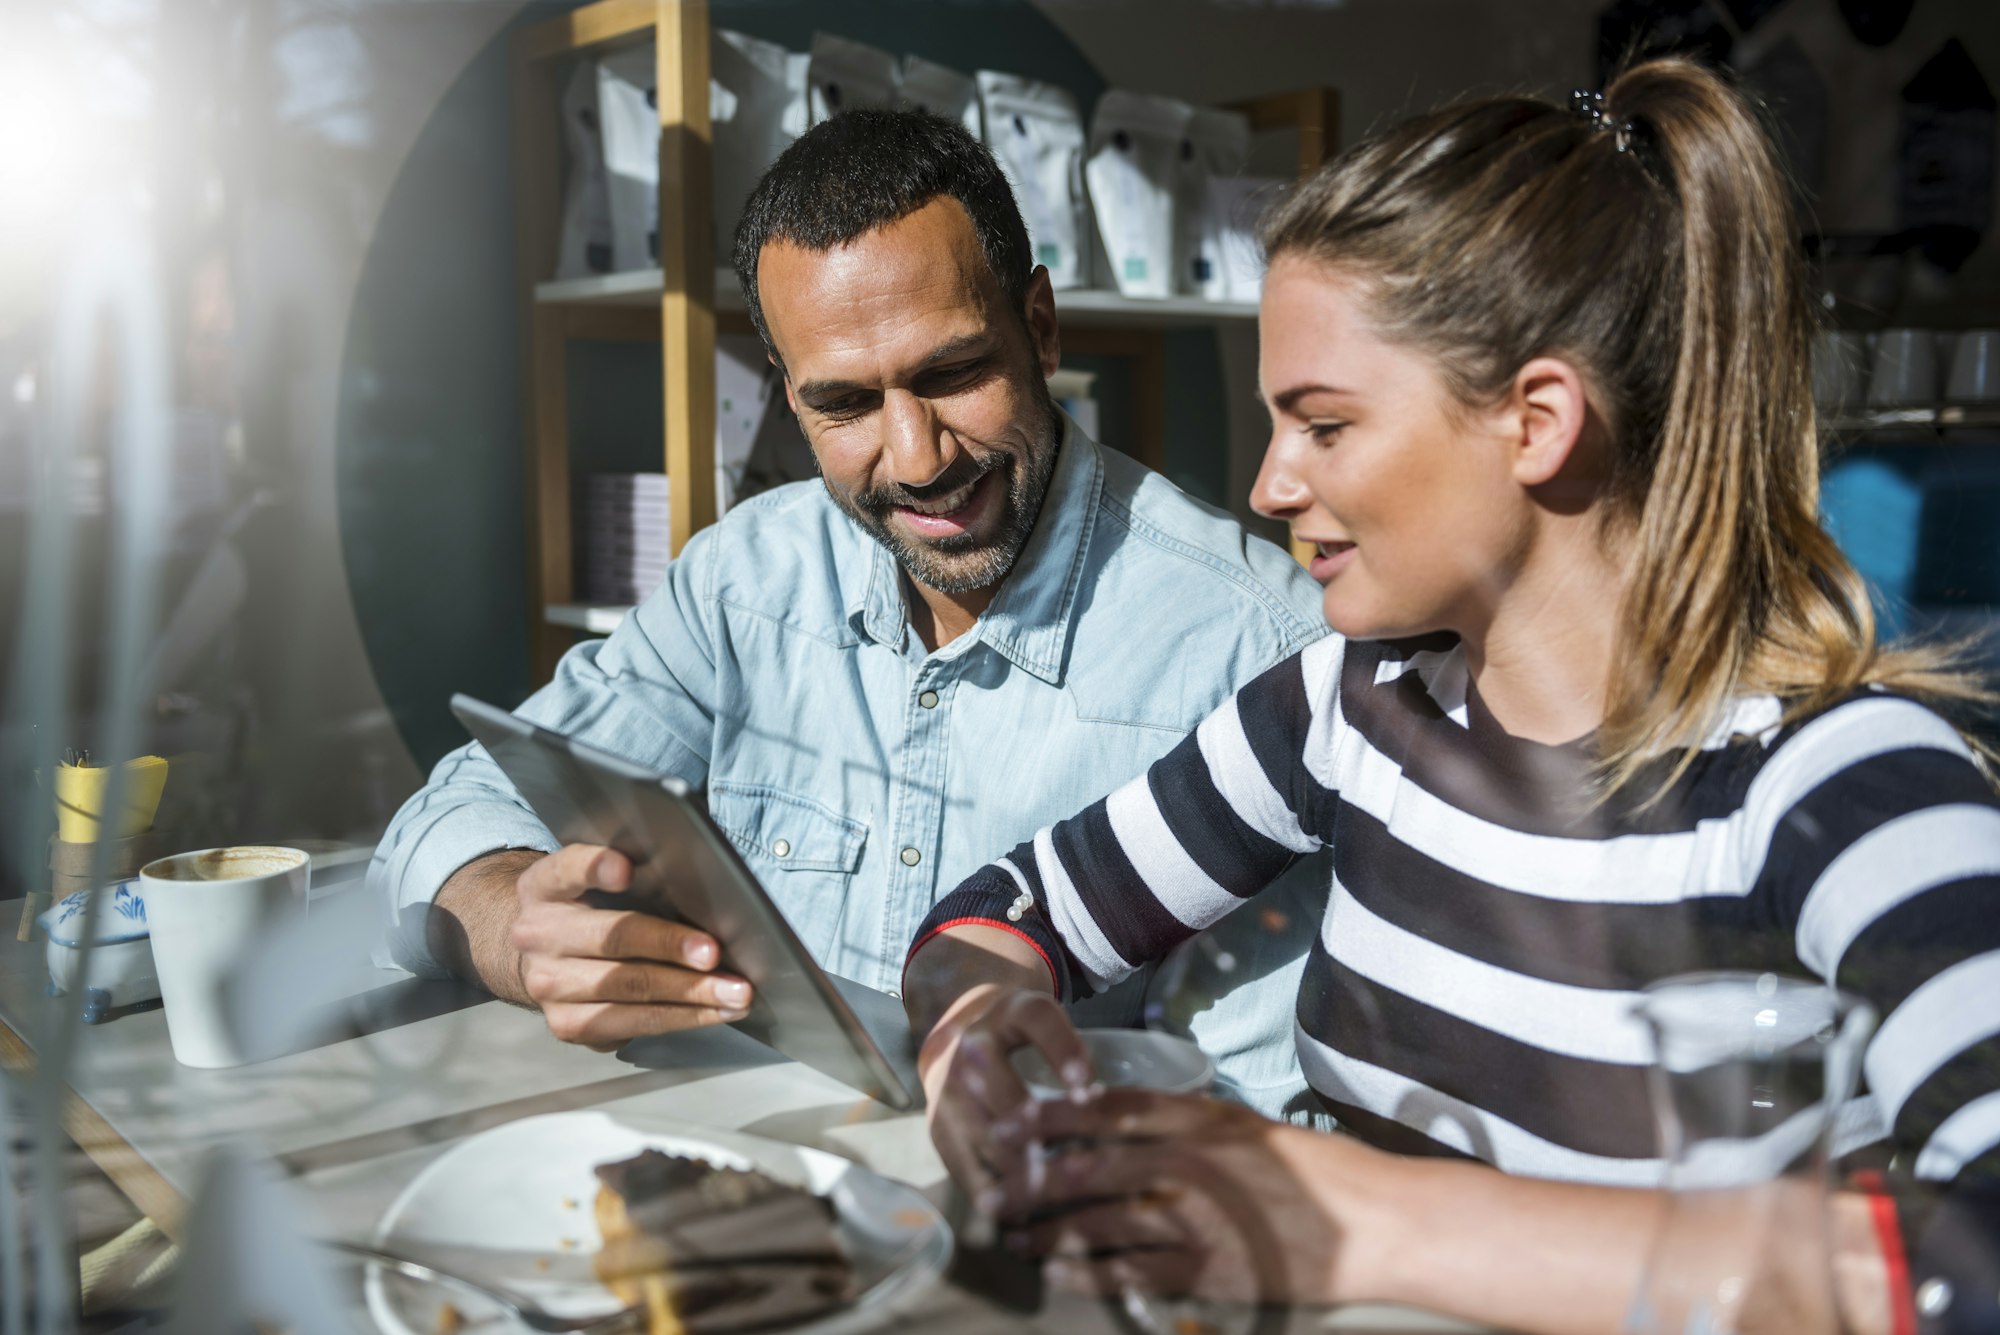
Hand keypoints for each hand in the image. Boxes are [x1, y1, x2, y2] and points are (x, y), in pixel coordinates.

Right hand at [509, 844, 753, 1049]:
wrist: (542, 957)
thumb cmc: (588, 910)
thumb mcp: (594, 880)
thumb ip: (629, 871)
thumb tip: (697, 881)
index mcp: (545, 887)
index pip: (568, 869)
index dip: (596, 867)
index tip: (626, 870)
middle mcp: (538, 936)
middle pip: (612, 938)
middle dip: (670, 947)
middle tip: (715, 954)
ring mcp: (548, 986)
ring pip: (628, 990)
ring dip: (690, 995)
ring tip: (733, 994)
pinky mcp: (567, 1024)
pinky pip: (632, 1025)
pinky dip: (680, 1019)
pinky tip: (712, 1013)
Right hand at [917, 984, 1092, 1215]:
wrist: (955, 1038)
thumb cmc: (1017, 1036)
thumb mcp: (1043, 1025)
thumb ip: (1068, 1051)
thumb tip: (1092, 1102)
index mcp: (1011, 1011)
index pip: (1041, 1022)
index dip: (1065, 1054)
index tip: (1089, 1093)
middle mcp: (972, 1045)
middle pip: (1004, 1091)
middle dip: (1034, 1131)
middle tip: (1069, 1169)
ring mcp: (948, 1085)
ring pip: (980, 1132)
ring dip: (1011, 1168)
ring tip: (1042, 1196)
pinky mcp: (937, 1123)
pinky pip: (958, 1160)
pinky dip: (985, 1189)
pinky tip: (1012, 1213)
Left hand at [988, 1088, 1352, 1305]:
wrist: (1373, 1223)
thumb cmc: (1314, 1169)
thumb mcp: (1244, 1127)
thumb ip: (1185, 1123)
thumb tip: (1122, 1120)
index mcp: (1197, 1119)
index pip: (1106, 1109)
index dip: (1052, 1116)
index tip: (1011, 1121)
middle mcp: (1187, 1163)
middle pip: (1087, 1169)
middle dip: (1031, 1181)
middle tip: (993, 1189)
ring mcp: (1194, 1219)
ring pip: (1098, 1225)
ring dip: (1049, 1233)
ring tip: (1016, 1238)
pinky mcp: (1206, 1271)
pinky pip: (1129, 1275)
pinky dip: (1087, 1276)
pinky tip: (1060, 1277)